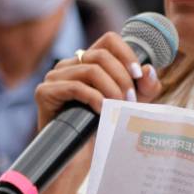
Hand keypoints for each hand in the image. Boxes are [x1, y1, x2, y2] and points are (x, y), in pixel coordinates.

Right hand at [34, 31, 162, 193]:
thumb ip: (145, 86)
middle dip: (122, 77)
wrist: (80, 154)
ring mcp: (54, 76)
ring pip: (90, 69)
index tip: (138, 75)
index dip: (127, 53)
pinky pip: (75, 86)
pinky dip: (94, 97)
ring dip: (111, 88)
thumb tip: (148, 70)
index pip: (109, 39)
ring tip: (119, 105)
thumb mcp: (132, 101)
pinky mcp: (44, 92)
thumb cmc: (105, 124)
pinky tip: (102, 110)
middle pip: (101, 54)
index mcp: (89, 60)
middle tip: (130, 99)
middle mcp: (70, 63)